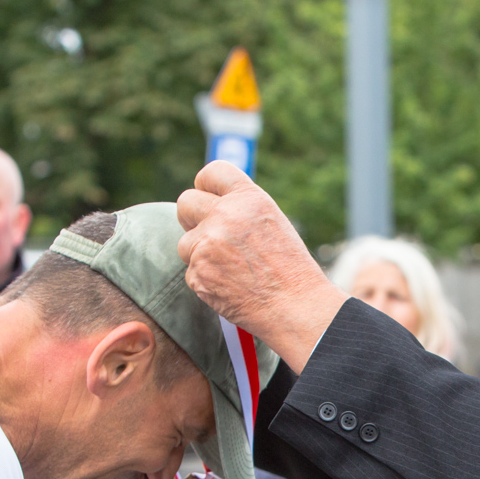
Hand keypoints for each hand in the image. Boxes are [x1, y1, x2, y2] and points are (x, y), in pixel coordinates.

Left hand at [176, 161, 347, 372]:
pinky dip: (206, 280)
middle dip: (192, 218)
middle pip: (185, 202)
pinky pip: (191, 272)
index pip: (211, 172)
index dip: (206, 186)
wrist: (294, 307)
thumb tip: (211, 205)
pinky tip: (231, 287)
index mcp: (248, 198)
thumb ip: (241, 209)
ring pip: (185, 242)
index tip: (208, 198)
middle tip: (209, 234)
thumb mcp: (271, 222)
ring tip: (230, 268)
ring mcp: (207, 244)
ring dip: (199, 254)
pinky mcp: (197, 273)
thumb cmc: (290, 268)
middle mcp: (224, 216)